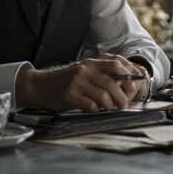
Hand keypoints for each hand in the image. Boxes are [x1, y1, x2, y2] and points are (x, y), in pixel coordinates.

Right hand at [15, 55, 149, 111]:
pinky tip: (93, 109)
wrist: (39, 85)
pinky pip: (91, 106)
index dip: (129, 76)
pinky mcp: (70, 96)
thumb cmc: (64, 81)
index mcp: (90, 63)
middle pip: (113, 83)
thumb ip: (99, 74)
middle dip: (122, 97)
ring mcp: (77, 83)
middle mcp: (84, 70)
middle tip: (123, 105)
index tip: (133, 88)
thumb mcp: (82, 72)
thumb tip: (124, 86)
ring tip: (109, 109)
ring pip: (104, 96)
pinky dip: (96, 110)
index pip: (116, 64)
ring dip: (110, 106)